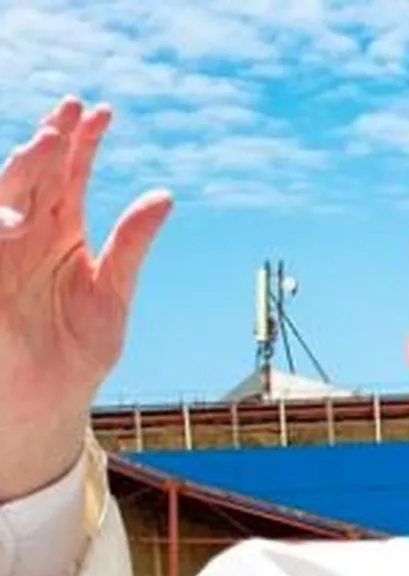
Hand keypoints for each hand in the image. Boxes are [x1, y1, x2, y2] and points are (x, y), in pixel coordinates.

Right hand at [0, 96, 172, 499]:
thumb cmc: (79, 350)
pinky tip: (13, 208)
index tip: (103, 111)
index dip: (83, 142)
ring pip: (4, 197)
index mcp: (61, 232)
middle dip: (49, 143)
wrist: (49, 403)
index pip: (70, 175)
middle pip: (34, 175)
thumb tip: (163, 196)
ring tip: (45, 143)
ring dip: (22, 169)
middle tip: (69, 113)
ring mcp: (0, 253)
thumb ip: (132, 244)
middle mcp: (26, 234)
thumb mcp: (113, 294)